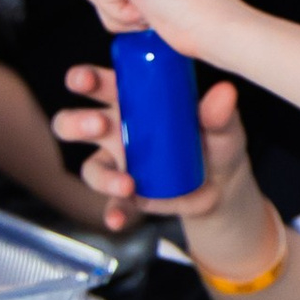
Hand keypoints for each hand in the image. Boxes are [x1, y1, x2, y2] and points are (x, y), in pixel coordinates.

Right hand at [57, 62, 261, 244]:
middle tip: (100, 125)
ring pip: (90, 167)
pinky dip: (113, 212)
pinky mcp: (128, 195)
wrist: (223, 185)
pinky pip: (112, 205)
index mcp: (133, 101)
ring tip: (126, 184)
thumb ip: (219, 112)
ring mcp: (119, 164)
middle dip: (77, 123)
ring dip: (101, 176)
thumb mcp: (221, 125)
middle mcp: (116, 131)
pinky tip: (118, 220)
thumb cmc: (215, 140)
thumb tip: (224, 93)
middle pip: (75, 122)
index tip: (84, 81)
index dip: (84, 79)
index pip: (99, 84)